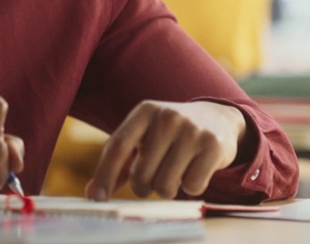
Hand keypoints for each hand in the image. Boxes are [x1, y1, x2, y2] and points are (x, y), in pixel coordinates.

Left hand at [88, 100, 245, 200]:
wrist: (217, 119)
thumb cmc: (170, 134)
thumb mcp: (144, 137)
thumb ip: (120, 163)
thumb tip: (92, 193)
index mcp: (145, 111)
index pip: (118, 146)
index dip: (105, 174)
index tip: (97, 197)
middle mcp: (168, 117)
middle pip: (141, 174)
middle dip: (143, 187)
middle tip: (151, 180)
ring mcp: (192, 130)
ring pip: (165, 185)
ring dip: (166, 190)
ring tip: (173, 174)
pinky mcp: (213, 146)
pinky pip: (192, 187)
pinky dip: (190, 187)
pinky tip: (194, 170)